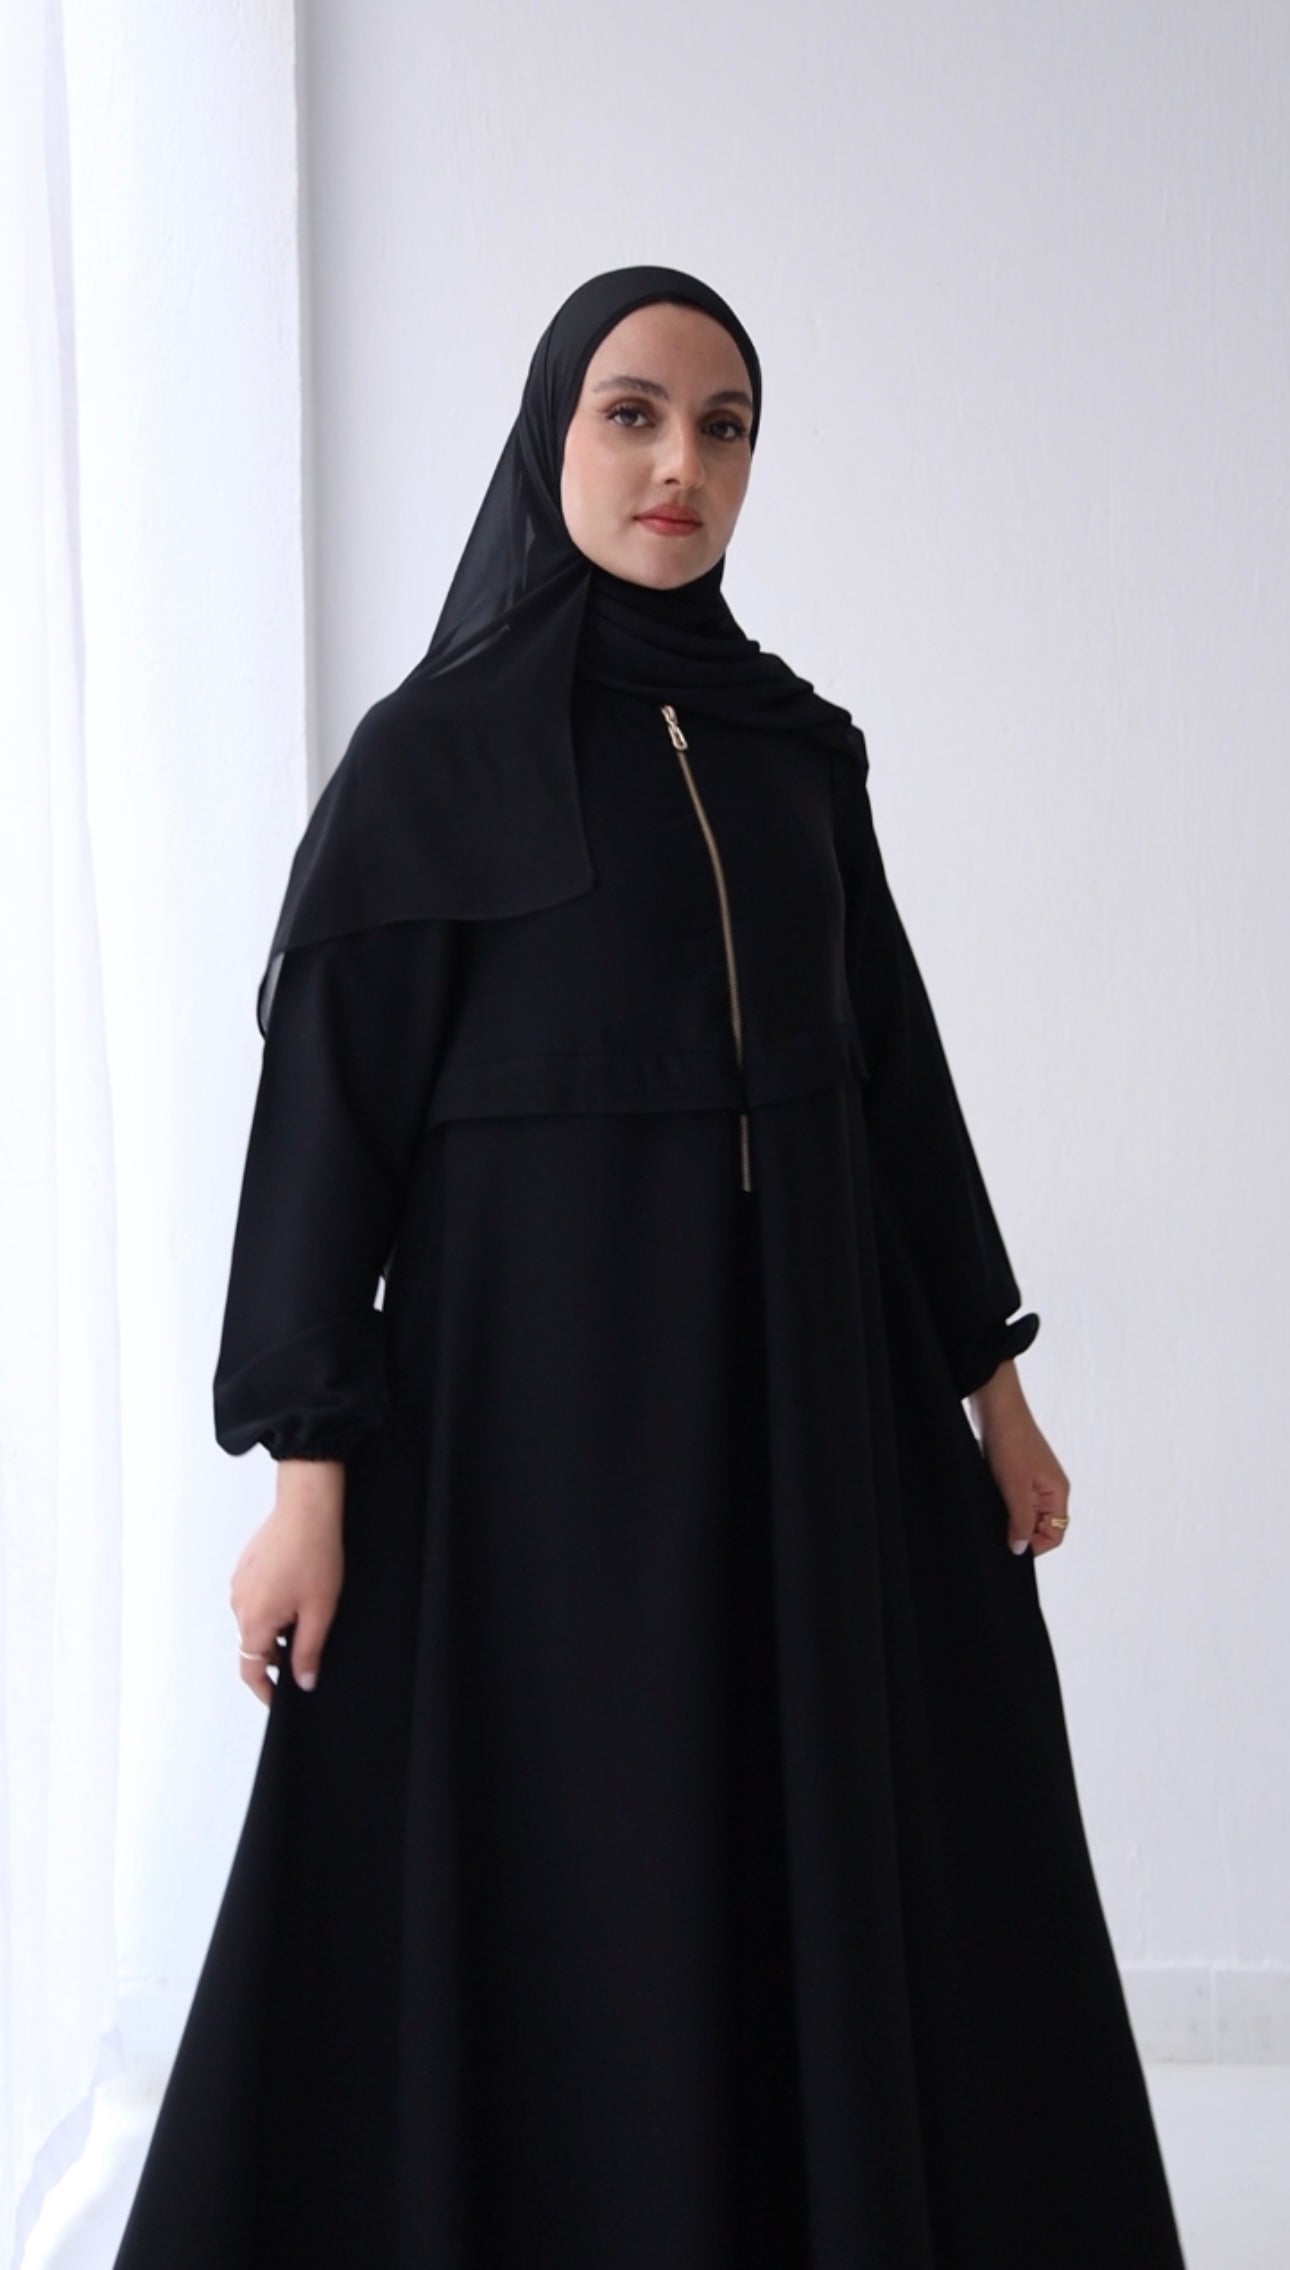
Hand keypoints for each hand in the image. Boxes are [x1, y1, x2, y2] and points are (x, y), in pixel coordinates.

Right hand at [228, 1460, 345, 1704]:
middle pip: (253, 1645)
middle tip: (307, 1645)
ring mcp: (239, 1584)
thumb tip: (303, 1680)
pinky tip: (297, 1589)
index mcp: (254, 1620)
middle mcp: (238, 1603)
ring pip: (255, 1621)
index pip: (250, 1670)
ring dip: (276, 1626)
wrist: (307, 1509)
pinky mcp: (245, 1568)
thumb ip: (308, 1651)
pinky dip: (272, 1605)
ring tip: (307, 1609)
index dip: (265, 1690)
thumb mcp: (320, 1610)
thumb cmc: (314, 1553)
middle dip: (277, 1653)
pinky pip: (255, 1598)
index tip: (280, 1698)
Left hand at [967, 1362, 1070, 1558]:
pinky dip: (1004, 1505)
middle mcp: (1050, 1489)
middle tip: (998, 1528)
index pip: (1055, 1534)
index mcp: (1058, 1492)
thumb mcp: (1015, 1487)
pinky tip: (990, 1500)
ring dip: (1010, 1518)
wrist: (995, 1406)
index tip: (1010, 1544)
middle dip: (1021, 1532)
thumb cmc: (1011, 1440)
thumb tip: (1020, 1549)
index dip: (1034, 1545)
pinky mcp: (1018, 1473)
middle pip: (1041, 1526)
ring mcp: (1034, 1481)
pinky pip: (1015, 1499)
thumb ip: (1020, 1520)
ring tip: (993, 1511)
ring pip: (1026, 1513)